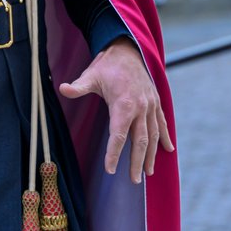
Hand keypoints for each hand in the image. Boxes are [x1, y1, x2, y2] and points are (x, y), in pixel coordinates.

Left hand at [59, 37, 172, 183]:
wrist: (128, 49)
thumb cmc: (107, 65)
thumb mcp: (90, 75)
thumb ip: (78, 86)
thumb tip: (62, 88)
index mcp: (123, 104)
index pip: (118, 135)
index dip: (114, 153)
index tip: (110, 170)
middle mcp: (140, 107)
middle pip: (140, 140)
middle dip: (136, 162)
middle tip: (133, 181)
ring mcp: (150, 105)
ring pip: (153, 134)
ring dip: (152, 154)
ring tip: (148, 172)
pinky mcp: (155, 102)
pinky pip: (162, 123)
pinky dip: (165, 137)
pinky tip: (169, 151)